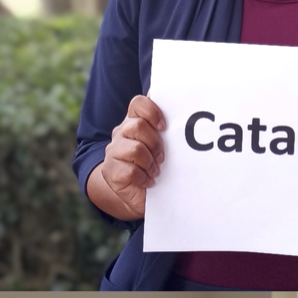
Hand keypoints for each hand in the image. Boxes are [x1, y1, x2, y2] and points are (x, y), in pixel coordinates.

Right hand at [90, 94, 166, 220]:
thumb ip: (167, 130)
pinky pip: (130, 171)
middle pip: (137, 125)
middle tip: (162, 157)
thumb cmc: (154, 165)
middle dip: (155, 143)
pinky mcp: (110, 171)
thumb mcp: (161, 145)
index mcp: (133, 122)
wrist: (138, 193)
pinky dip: (144, 178)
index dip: (152, 111)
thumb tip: (187, 115)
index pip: (138, 104)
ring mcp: (112, 152)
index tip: (164, 127)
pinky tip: (148, 181)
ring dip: (150, 163)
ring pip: (135, 149)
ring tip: (155, 170)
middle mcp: (121, 133)